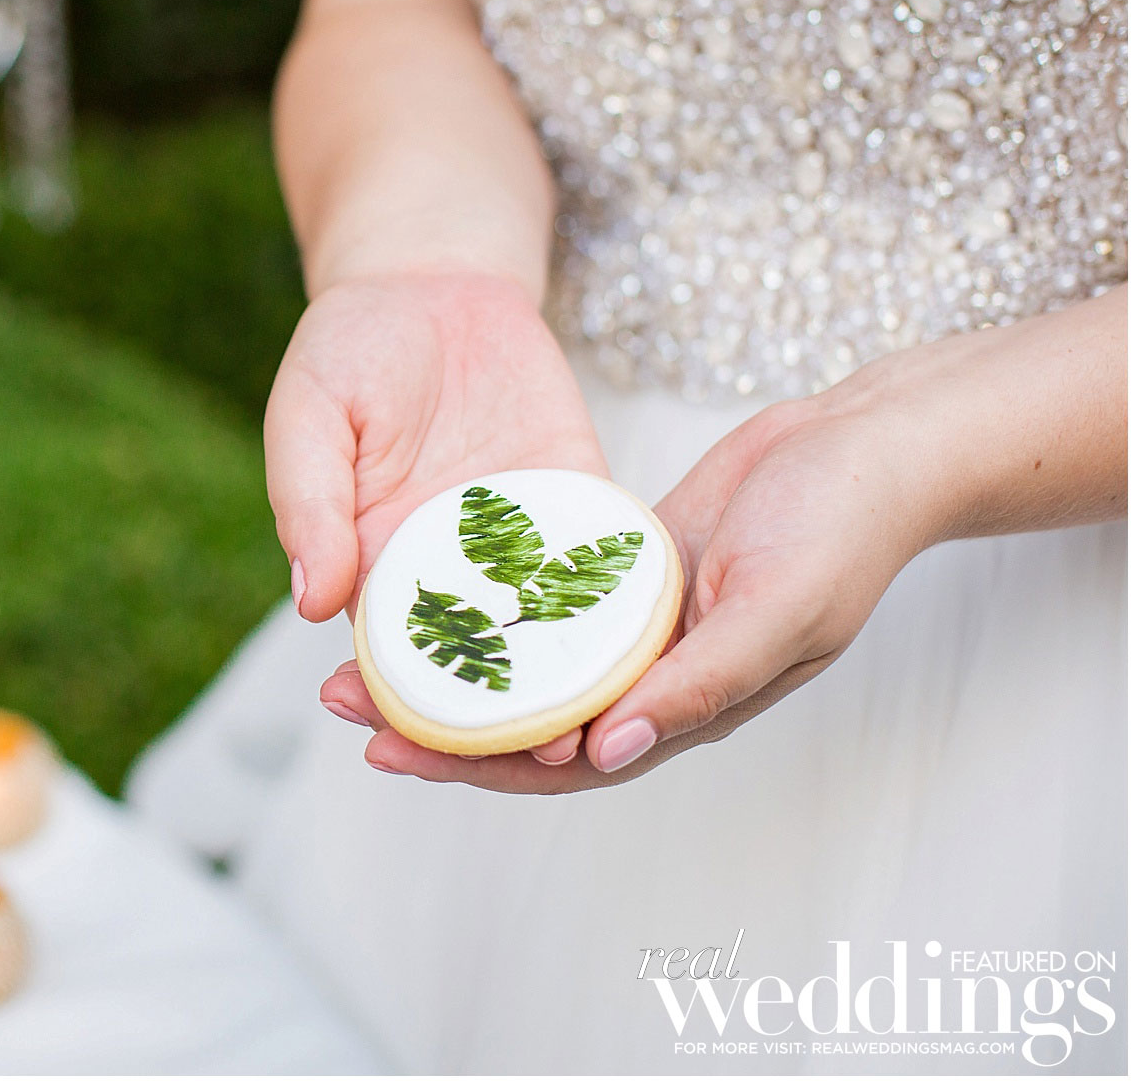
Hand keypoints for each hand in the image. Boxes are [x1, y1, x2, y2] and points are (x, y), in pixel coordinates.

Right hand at [266, 271, 605, 763]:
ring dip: (575, 681)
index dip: (397, 702)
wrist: (432, 278)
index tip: (405, 744)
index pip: (386, 652)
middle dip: (505, 716)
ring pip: (549, 629)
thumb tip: (314, 602)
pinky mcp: (577, 498)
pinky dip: (625, 603)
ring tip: (603, 724)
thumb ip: (311, 503)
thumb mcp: (309, 414)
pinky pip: (603, 560)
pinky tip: (650, 642)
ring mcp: (517, 539)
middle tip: (541, 755)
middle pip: (478, 662)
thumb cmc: (350, 347)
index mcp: (375, 561)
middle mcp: (451, 567)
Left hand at [321, 364, 946, 789]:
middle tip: (341, 698)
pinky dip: (493, 605)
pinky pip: (547, 601)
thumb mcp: (774, 609)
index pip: (560, 763)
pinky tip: (433, 586)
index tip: (388, 750)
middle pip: (524, 722)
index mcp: (684, 708)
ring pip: (526, 665)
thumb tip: (605, 753)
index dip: (472, 766)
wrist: (870, 446)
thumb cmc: (841, 530)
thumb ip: (697, 686)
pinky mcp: (629, 570)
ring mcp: (637, 625)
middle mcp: (651, 679)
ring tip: (365, 647)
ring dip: (451, 664)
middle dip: (433, 721)